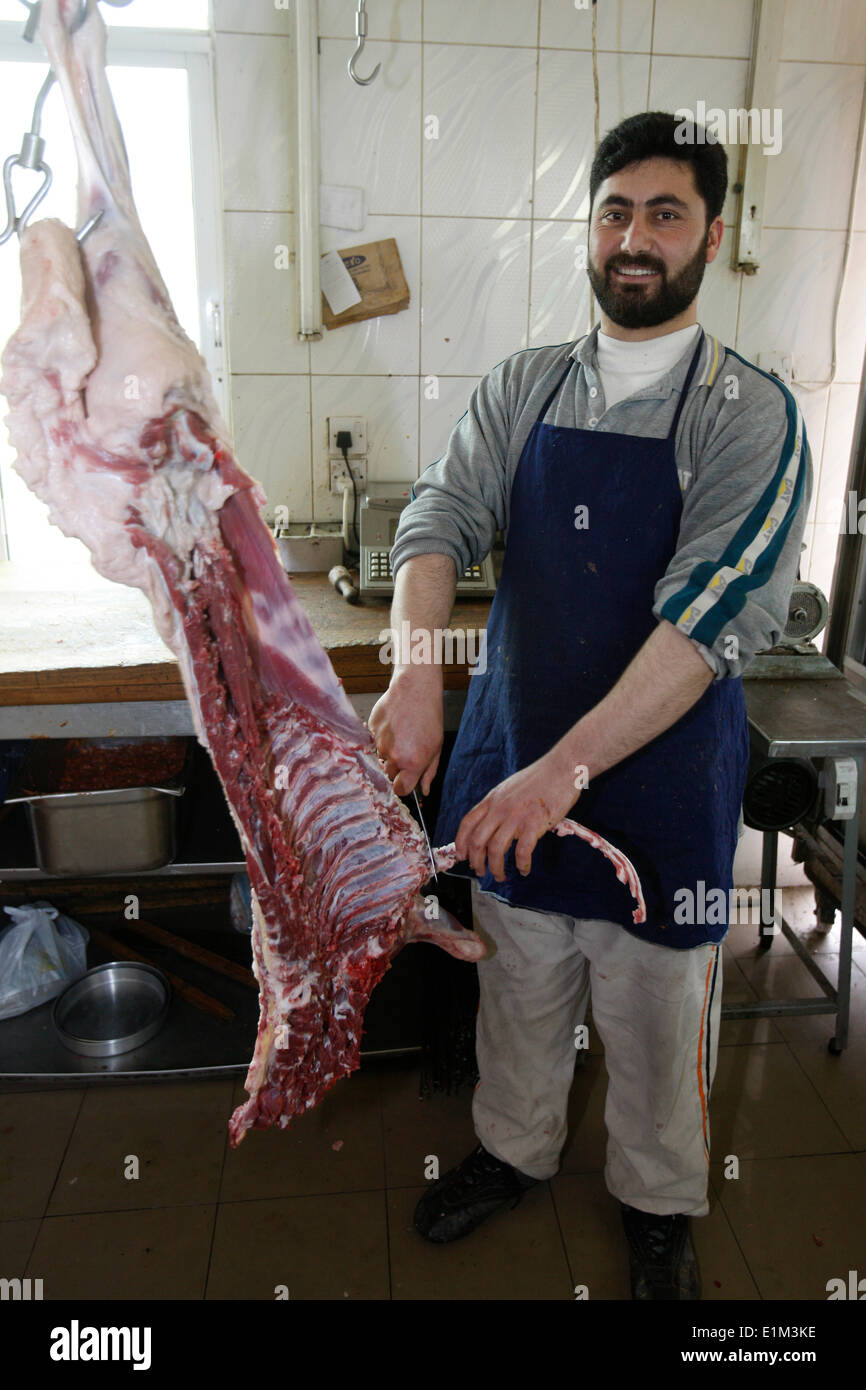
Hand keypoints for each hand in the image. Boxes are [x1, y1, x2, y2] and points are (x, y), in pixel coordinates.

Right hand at [367, 668, 442, 796]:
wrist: (415, 691)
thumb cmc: (429, 717)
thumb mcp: (437, 748)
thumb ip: (429, 772)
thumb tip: (424, 790)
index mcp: (413, 763)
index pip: (400, 789)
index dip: (403, 785)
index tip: (405, 780)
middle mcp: (394, 756)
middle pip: (389, 774)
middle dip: (396, 767)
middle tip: (406, 750)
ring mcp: (380, 743)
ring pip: (380, 758)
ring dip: (388, 752)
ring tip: (400, 735)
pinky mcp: (371, 731)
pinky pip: (373, 743)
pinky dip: (381, 738)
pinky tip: (393, 727)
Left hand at [454, 749, 580, 881]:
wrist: (561, 768)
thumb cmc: (539, 778)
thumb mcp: (509, 788)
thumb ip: (498, 805)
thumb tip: (492, 823)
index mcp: (492, 800)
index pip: (467, 823)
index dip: (460, 843)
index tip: (461, 856)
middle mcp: (500, 809)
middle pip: (477, 841)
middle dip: (476, 861)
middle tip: (480, 872)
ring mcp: (516, 816)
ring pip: (496, 850)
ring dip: (496, 868)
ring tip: (500, 876)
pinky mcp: (534, 824)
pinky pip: (522, 851)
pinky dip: (521, 865)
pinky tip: (524, 870)